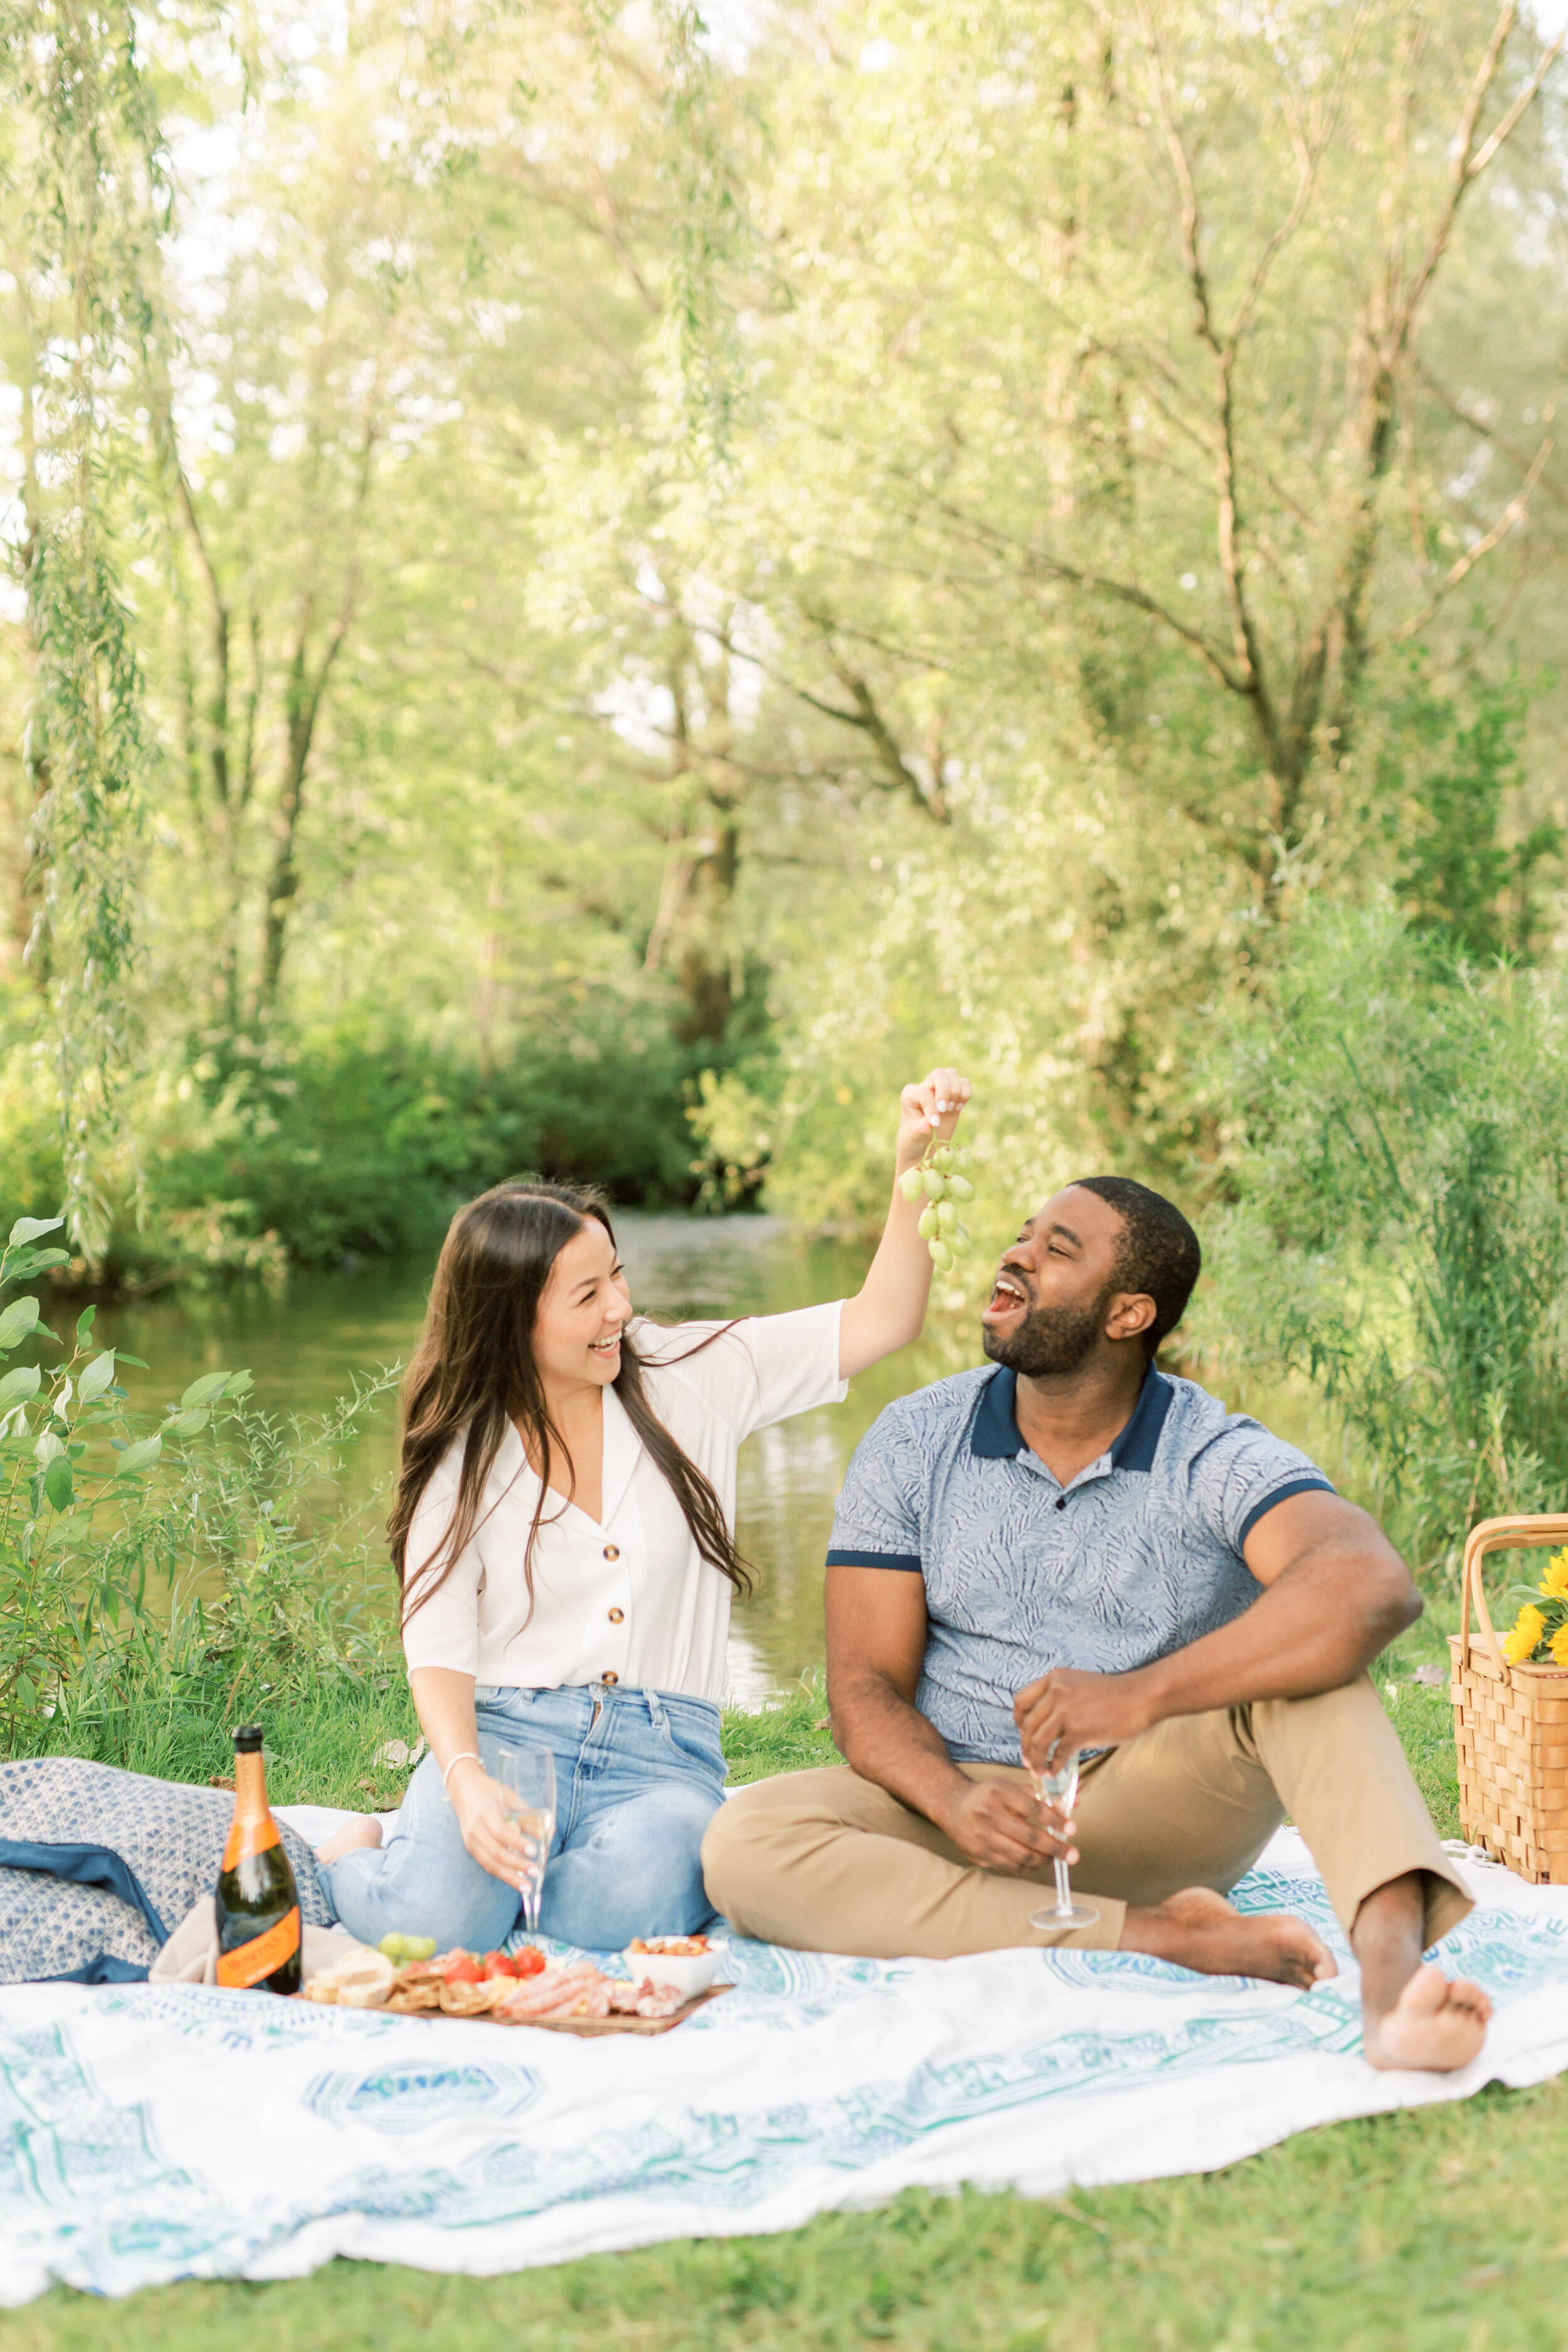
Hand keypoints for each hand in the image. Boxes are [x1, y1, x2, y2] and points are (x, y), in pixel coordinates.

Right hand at [449, 1763, 536, 1888]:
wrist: (463, 1789)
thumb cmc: (490, 1791)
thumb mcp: (510, 1797)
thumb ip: (528, 1816)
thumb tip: (549, 1833)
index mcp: (485, 1811)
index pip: (501, 1832)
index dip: (517, 1843)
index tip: (534, 1851)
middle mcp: (475, 1828)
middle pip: (495, 1852)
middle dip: (517, 1865)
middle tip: (535, 1872)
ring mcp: (470, 1840)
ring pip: (489, 1863)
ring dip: (509, 1877)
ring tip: (526, 1886)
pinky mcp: (470, 1848)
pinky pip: (486, 1864)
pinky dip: (501, 1874)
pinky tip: (515, 1880)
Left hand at [895, 1067, 971, 1172]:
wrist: (924, 1146)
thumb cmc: (915, 1139)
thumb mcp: (914, 1137)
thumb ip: (920, 1129)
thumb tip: (927, 1124)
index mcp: (910, 1094)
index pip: (924, 1092)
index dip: (931, 1107)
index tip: (935, 1124)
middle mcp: (924, 1086)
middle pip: (939, 1073)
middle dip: (945, 1091)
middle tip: (944, 1110)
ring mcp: (939, 1088)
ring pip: (952, 1074)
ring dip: (955, 1092)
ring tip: (950, 1109)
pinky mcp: (953, 1094)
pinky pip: (964, 1083)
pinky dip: (965, 1094)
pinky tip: (958, 1108)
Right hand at [937, 1776, 1075, 1871]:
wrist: (952, 1805)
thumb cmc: (988, 1795)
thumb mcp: (1011, 1788)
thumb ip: (1041, 1796)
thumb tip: (1074, 1803)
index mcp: (999, 1793)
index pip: (1034, 1808)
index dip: (1056, 1820)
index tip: (1072, 1829)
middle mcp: (988, 1814)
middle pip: (1030, 1836)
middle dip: (1055, 1848)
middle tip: (1073, 1855)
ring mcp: (982, 1837)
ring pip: (1021, 1856)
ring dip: (1044, 1860)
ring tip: (1055, 1859)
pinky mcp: (979, 1854)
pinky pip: (1010, 1866)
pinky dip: (1028, 1867)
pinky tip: (1037, 1862)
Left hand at [1014, 1666, 1157, 1777]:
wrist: (1143, 1697)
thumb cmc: (1116, 1695)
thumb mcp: (1080, 1685)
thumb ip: (1060, 1698)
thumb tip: (1046, 1725)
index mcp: (1054, 1678)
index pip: (1021, 1700)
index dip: (1018, 1721)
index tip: (1023, 1733)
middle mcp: (1056, 1692)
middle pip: (1027, 1724)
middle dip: (1025, 1746)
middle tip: (1028, 1760)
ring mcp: (1066, 1711)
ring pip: (1038, 1741)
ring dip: (1035, 1760)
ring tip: (1038, 1771)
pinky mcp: (1079, 1730)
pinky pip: (1057, 1753)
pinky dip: (1053, 1766)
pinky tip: (1054, 1772)